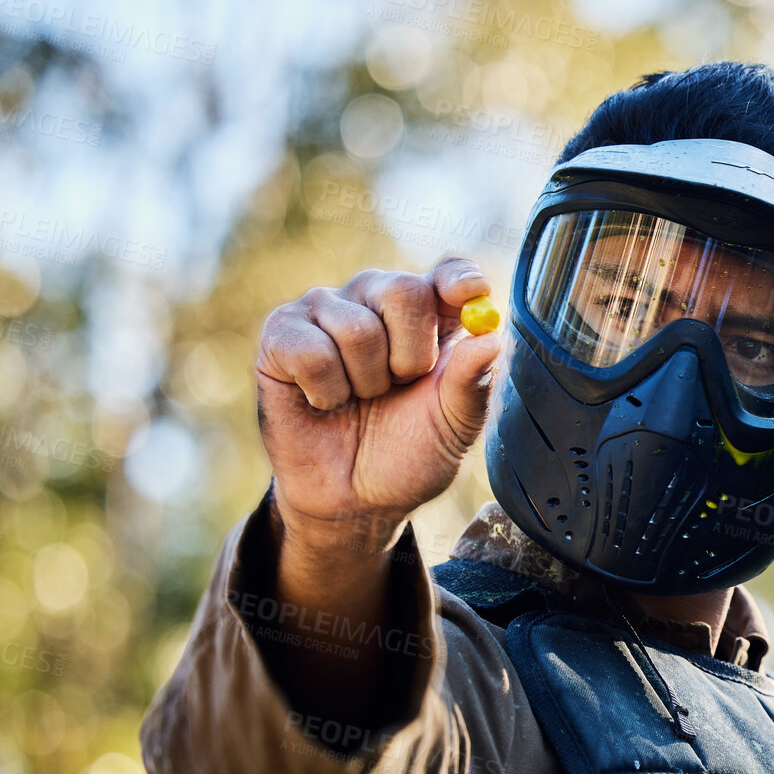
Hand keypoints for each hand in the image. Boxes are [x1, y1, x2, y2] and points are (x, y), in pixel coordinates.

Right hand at [256, 256, 501, 553]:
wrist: (355, 500)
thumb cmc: (408, 455)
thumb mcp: (453, 426)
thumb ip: (471, 383)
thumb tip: (491, 340)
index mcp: (430, 316)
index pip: (449, 272)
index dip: (458, 278)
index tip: (468, 294)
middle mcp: (378, 301)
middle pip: (404, 290)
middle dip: (411, 354)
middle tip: (401, 385)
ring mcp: (327, 311)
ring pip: (357, 327)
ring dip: (366, 382)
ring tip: (359, 399)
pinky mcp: (282, 333)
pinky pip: (311, 350)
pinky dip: (326, 391)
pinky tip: (323, 401)